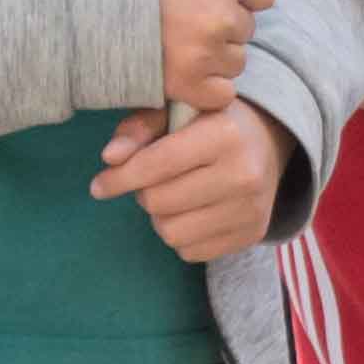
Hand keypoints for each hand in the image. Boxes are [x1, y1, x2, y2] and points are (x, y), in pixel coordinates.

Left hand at [93, 102, 302, 262]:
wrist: (266, 144)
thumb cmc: (208, 122)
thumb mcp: (175, 111)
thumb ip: (138, 129)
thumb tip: (110, 158)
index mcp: (225, 134)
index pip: (159, 163)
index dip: (120, 178)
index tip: (98, 185)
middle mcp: (244, 174)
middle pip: (159, 202)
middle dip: (144, 192)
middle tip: (152, 181)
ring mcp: (251, 209)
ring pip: (172, 233)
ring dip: (160, 217)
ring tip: (173, 196)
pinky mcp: (253, 235)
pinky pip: (190, 252)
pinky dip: (180, 235)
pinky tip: (192, 212)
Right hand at [154, 0, 278, 115]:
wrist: (82, 3)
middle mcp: (220, 13)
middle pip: (247, 28)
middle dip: (223, 24)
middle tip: (184, 17)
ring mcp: (205, 50)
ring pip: (236, 61)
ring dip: (215, 56)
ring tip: (177, 42)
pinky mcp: (188, 82)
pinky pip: (221, 93)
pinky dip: (206, 87)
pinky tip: (181, 69)